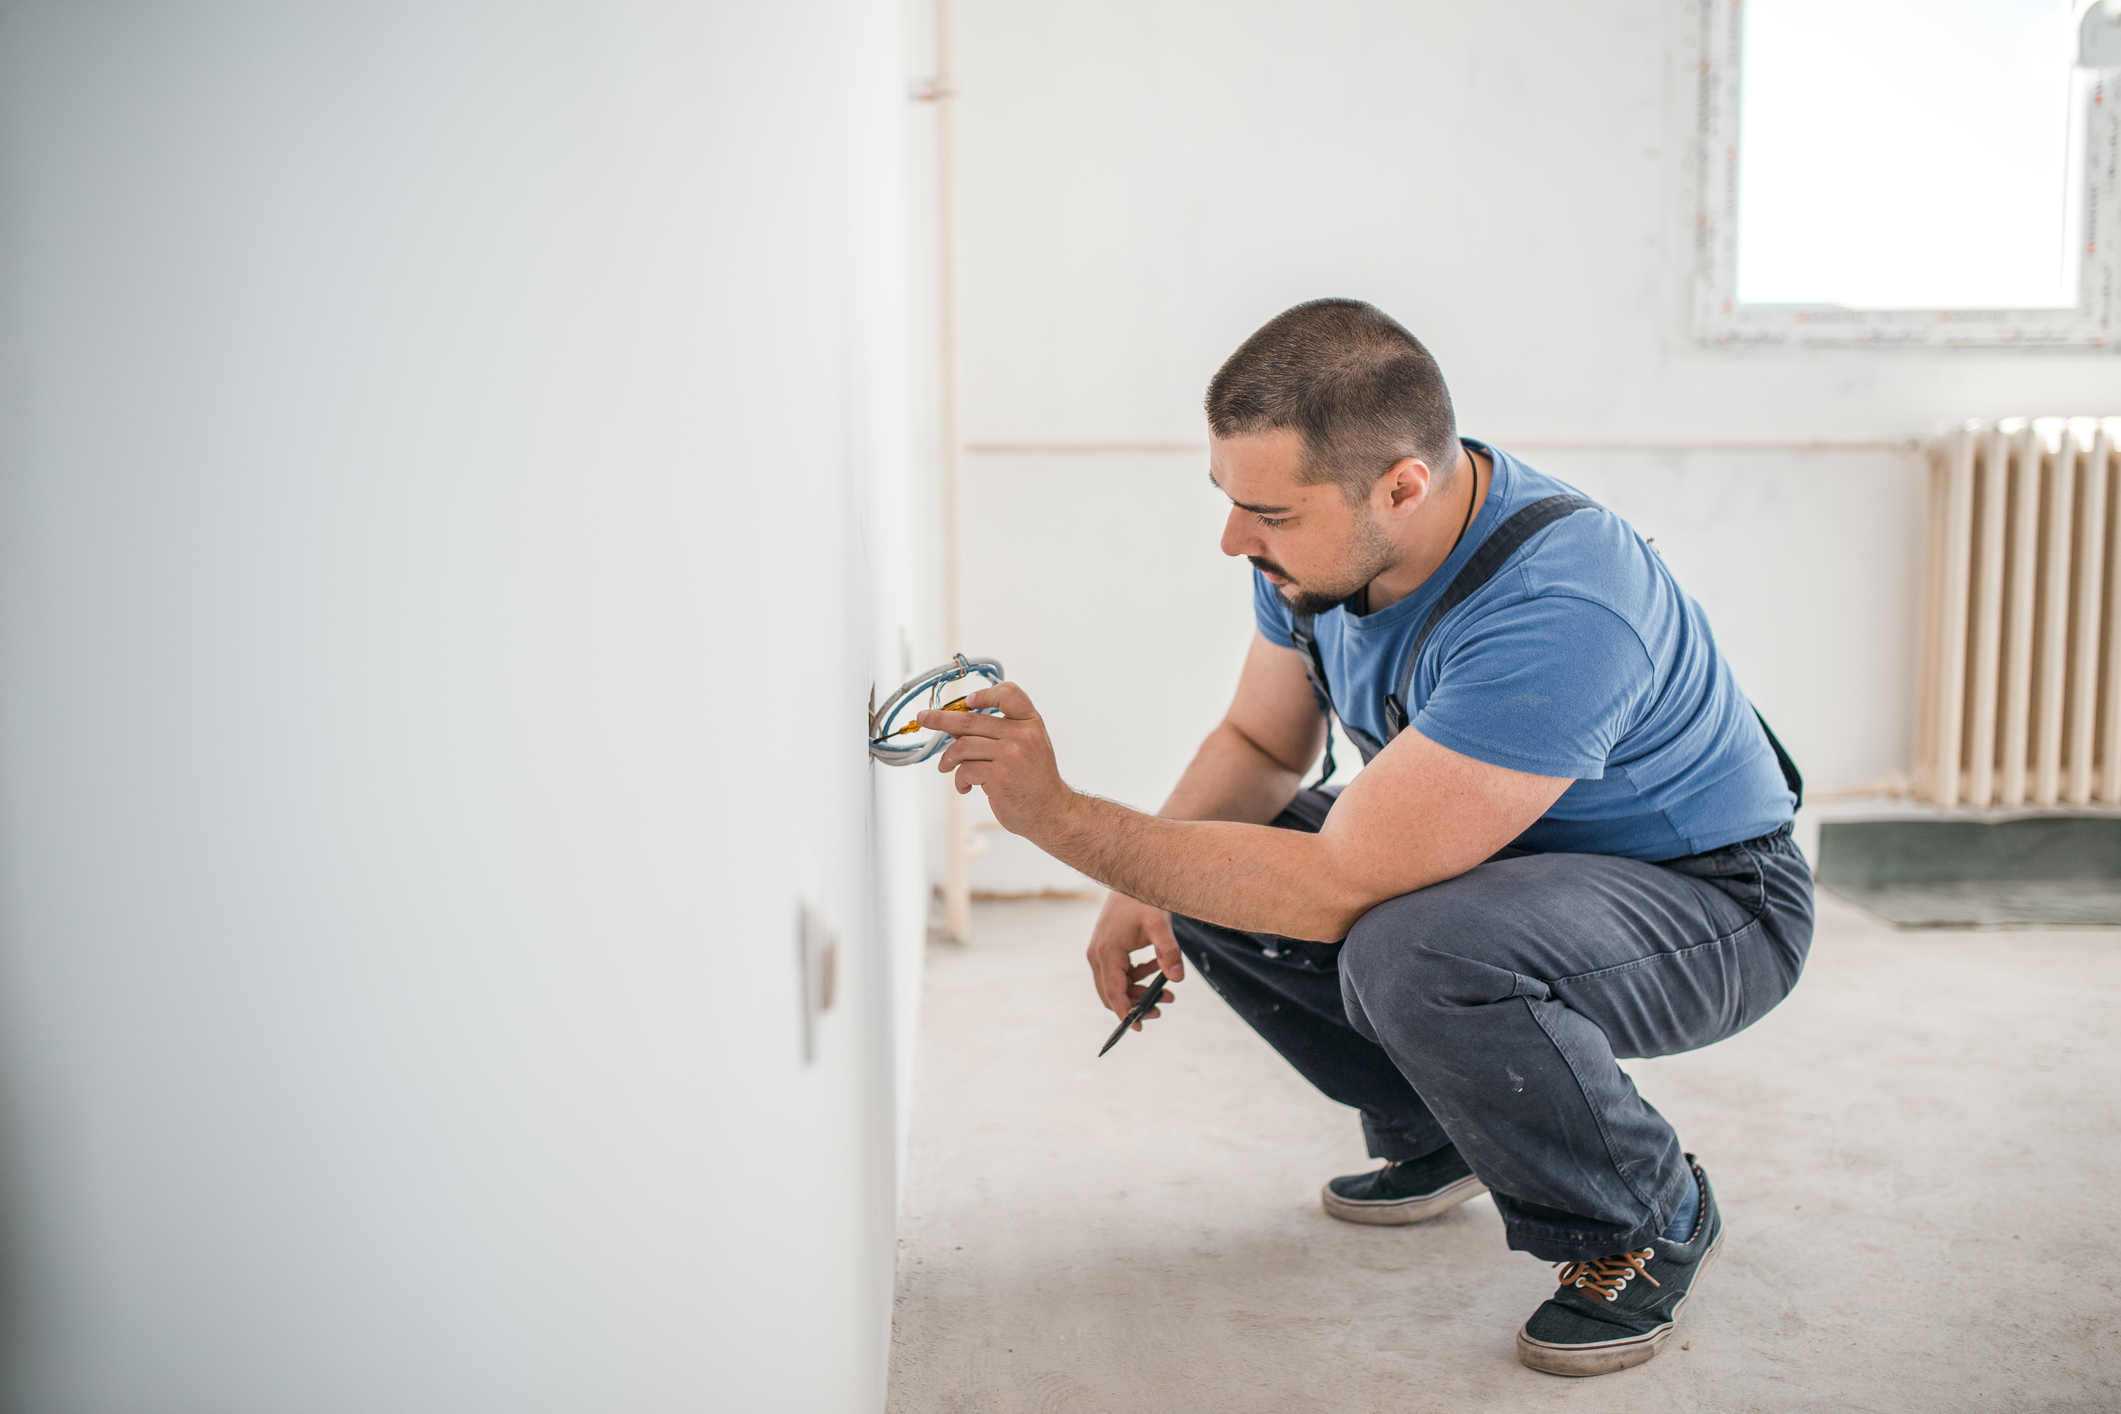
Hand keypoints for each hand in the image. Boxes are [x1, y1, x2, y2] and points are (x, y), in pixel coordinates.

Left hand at [918, 681, 1075, 839]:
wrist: (1051, 811)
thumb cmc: (1035, 780)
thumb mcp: (1026, 747)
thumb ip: (997, 733)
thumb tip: (957, 725)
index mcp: (1030, 723)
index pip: (1008, 694)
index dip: (984, 694)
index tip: (967, 701)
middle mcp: (1022, 734)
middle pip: (971, 719)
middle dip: (941, 719)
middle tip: (924, 718)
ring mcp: (1010, 754)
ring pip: (962, 746)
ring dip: (948, 758)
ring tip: (945, 767)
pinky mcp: (998, 775)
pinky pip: (965, 770)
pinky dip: (959, 779)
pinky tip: (966, 786)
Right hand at [1085, 890, 1182, 1027]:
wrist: (1129, 879)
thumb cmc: (1143, 900)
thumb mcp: (1160, 924)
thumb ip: (1168, 951)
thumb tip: (1178, 979)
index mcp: (1107, 952)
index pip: (1113, 993)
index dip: (1125, 1013)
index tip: (1138, 1027)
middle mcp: (1097, 956)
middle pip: (1111, 994)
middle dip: (1135, 1005)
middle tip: (1162, 1008)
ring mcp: (1099, 953)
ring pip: (1115, 986)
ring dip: (1138, 992)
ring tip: (1168, 992)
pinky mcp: (1106, 950)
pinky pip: (1118, 974)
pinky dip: (1136, 978)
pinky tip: (1157, 968)